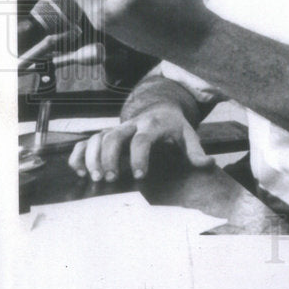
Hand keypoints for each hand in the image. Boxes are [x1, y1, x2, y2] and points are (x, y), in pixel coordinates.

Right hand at [67, 102, 213, 181]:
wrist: (161, 109)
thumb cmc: (174, 127)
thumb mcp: (188, 136)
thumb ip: (196, 152)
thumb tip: (208, 163)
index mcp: (153, 125)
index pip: (143, 138)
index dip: (140, 156)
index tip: (140, 176)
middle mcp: (132, 124)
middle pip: (114, 136)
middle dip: (109, 157)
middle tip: (111, 179)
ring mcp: (116, 128)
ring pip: (97, 137)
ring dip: (92, 158)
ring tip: (95, 178)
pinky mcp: (105, 134)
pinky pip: (85, 142)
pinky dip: (79, 155)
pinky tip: (80, 171)